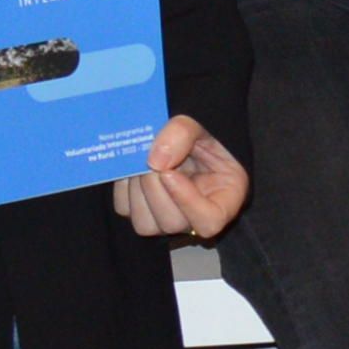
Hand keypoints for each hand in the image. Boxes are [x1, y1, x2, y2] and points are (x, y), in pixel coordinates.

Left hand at [113, 111, 247, 240]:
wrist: (183, 131)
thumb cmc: (202, 131)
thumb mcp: (200, 124)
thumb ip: (183, 134)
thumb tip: (154, 162)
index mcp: (224, 198)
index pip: (209, 221)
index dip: (187, 203)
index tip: (170, 174)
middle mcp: (195, 216)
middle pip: (172, 223)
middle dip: (155, 189)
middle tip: (150, 159)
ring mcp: (168, 218)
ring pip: (145, 224)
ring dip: (137, 190)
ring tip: (141, 162)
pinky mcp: (143, 212)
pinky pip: (125, 210)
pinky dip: (124, 188)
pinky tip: (131, 168)